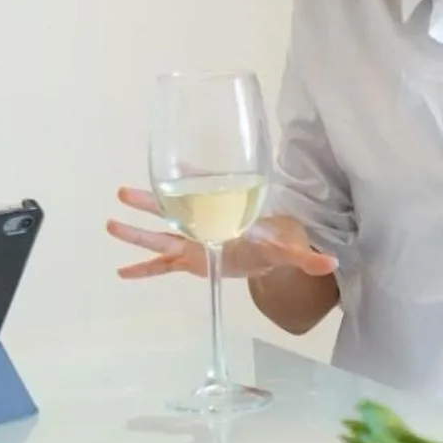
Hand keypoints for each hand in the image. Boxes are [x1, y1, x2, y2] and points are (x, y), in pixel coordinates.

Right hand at [107, 187, 337, 283]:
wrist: (267, 249)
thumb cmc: (274, 239)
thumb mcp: (290, 249)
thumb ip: (308, 257)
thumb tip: (331, 264)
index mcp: (225, 215)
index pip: (206, 197)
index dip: (192, 183)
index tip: (176, 171)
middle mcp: (204, 225)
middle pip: (172, 212)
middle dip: (148, 204)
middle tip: (123, 193)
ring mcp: (193, 242)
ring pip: (159, 236)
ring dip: (136, 232)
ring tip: (111, 224)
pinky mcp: (190, 261)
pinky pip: (161, 265)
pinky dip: (142, 270)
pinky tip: (121, 272)